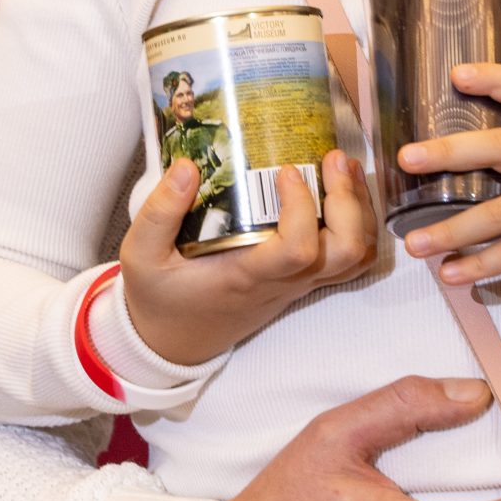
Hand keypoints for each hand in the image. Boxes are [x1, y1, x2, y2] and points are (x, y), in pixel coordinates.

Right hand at [120, 151, 377, 366]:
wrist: (173, 340)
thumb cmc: (160, 297)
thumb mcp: (140, 257)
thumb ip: (157, 213)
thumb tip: (186, 167)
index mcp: (247, 276)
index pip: (298, 250)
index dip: (303, 209)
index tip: (286, 171)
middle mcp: (284, 282)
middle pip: (345, 253)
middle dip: (349, 202)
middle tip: (332, 159)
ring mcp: (299, 283)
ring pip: (357, 256)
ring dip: (361, 211)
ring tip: (343, 168)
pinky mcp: (303, 280)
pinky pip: (350, 260)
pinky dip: (359, 225)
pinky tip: (344, 192)